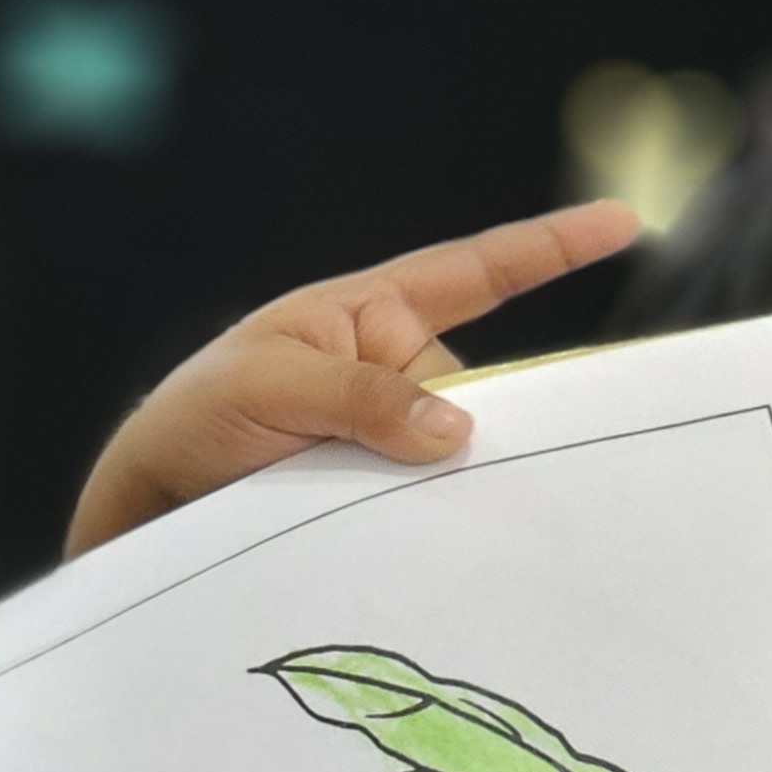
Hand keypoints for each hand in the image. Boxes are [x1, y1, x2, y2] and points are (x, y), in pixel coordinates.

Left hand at [62, 200, 641, 558]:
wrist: (148, 510)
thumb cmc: (196, 419)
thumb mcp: (269, 389)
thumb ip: (362, 399)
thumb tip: (459, 431)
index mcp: (371, 315)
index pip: (475, 271)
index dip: (551, 248)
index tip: (623, 221)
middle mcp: (395, 374)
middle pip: (483, 392)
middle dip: (490, 425)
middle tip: (466, 457)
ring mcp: (393, 440)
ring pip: (463, 458)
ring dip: (450, 487)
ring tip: (371, 506)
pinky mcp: (384, 501)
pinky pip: (436, 507)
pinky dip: (439, 524)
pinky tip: (430, 551)